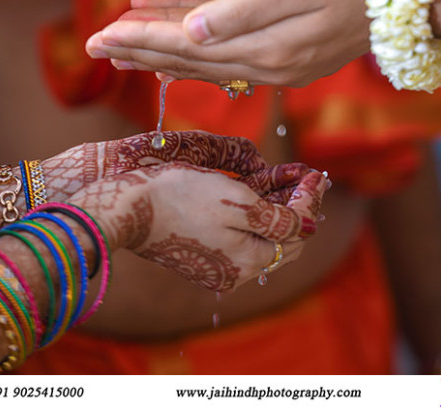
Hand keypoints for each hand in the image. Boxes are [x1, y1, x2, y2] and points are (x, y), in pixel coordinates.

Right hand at [0, 131, 310, 235]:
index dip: (310, 199)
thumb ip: (278, 217)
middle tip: (306, 173)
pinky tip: (254, 185)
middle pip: (280, 236)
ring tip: (285, 175)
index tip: (317, 171)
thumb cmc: (180, 197)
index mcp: (248, 263)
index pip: (296, 232)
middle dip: (296, 202)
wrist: (124, 202)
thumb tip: (305, 223)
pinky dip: (249, 208)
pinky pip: (235, 230)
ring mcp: (214, 261)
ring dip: (275, 203)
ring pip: (259, 232)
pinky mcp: (196, 247)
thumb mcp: (238, 203)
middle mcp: (233, 269)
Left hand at [86, 0, 385, 86]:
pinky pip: (234, 44)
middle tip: (93, 42)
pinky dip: (198, 33)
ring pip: (207, 51)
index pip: (192, 45)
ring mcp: (283, 54)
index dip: (145, 37)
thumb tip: (195, 37)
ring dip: (161, 44)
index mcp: (273, 43)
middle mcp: (273, 57)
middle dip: (140, 46)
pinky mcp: (292, 44)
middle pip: (191, 54)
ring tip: (118, 37)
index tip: (102, 33)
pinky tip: (167, 22)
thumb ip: (248, 10)